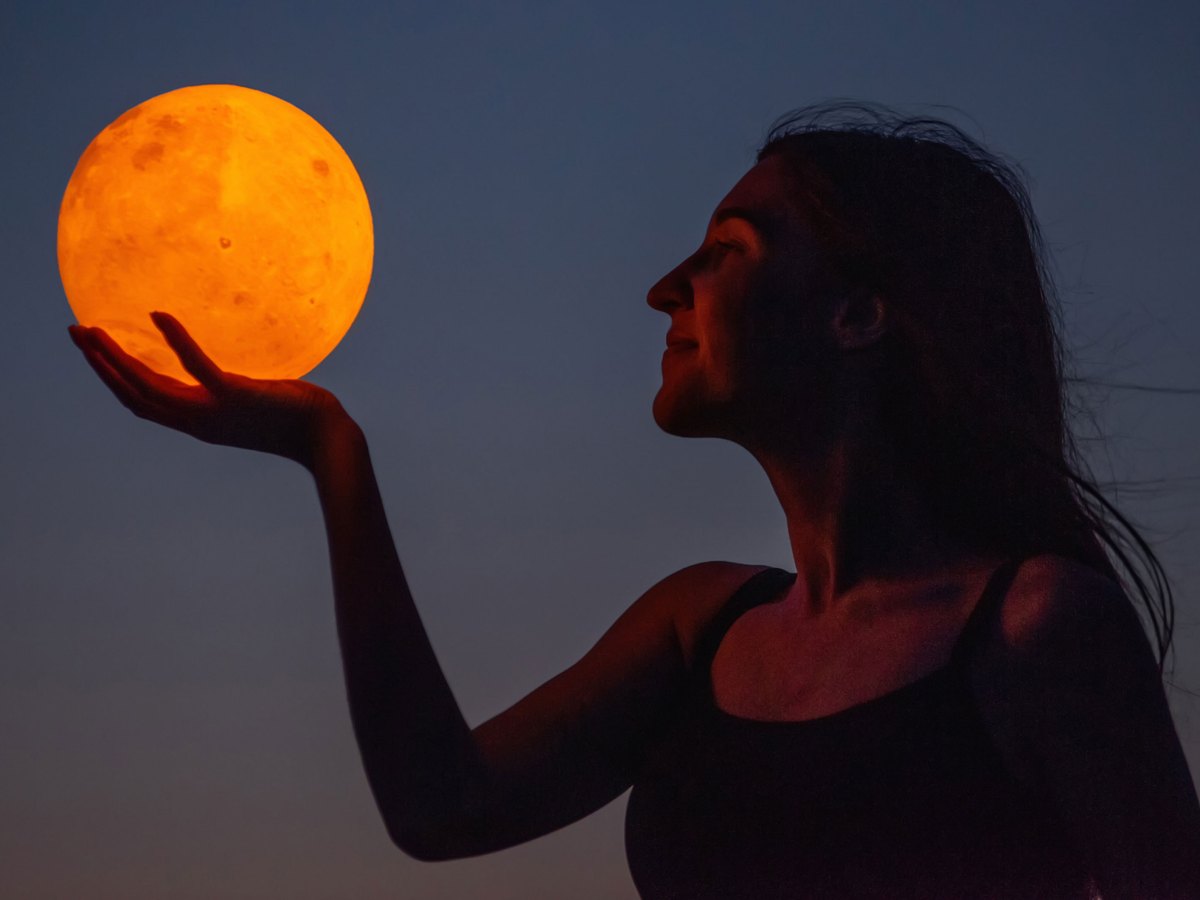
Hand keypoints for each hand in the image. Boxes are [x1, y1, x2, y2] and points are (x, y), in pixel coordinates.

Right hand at [68, 312, 353, 468]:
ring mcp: (213, 410)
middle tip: (75, 332)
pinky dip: (176, 339)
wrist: (326, 436)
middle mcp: (198, 421)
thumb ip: (233, 386)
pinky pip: (197, 365)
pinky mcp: (234, 394)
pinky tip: (158, 315)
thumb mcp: (256, 400)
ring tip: (92, 330)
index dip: (113, 380)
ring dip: (116, 357)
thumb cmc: (298, 416)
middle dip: (100, 364)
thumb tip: (227, 365)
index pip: (143, 403)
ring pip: (149, 384)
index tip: (94, 354)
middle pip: (133, 394)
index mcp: (200, 422)